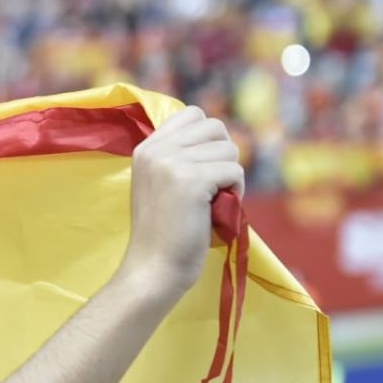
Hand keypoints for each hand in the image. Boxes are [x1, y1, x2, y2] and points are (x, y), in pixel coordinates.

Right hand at [114, 106, 243, 302]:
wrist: (154, 268)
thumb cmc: (165, 234)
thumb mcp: (162, 184)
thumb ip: (180, 157)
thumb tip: (221, 137)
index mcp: (146, 148)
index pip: (192, 114)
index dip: (209, 139)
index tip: (205, 168)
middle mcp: (155, 150)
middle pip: (215, 127)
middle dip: (224, 155)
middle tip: (214, 185)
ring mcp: (171, 163)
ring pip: (229, 149)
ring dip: (231, 175)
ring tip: (214, 201)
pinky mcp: (191, 180)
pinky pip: (234, 171)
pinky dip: (236, 191)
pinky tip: (219, 211)